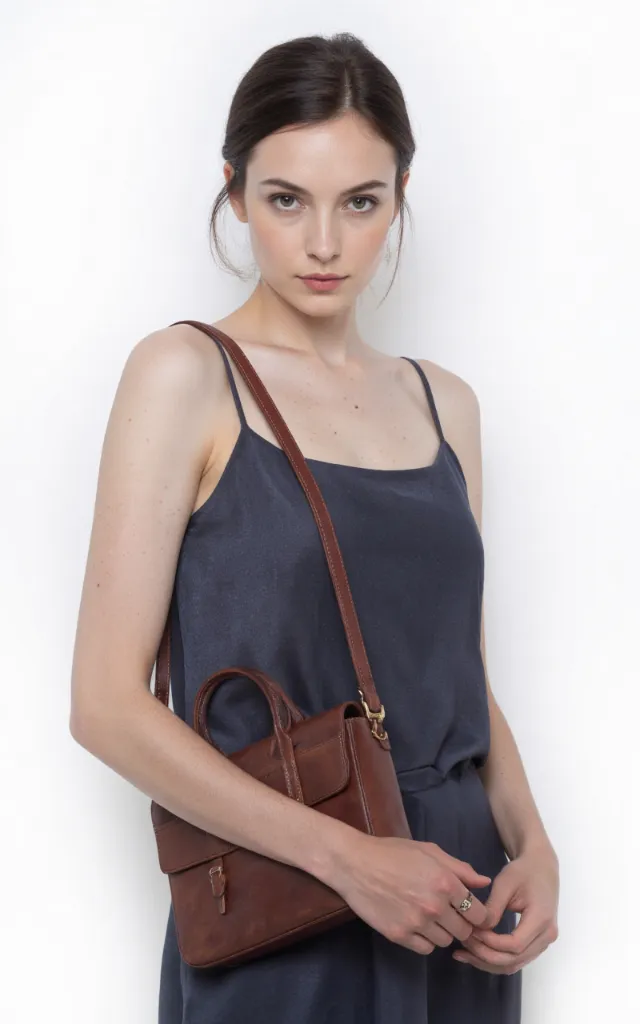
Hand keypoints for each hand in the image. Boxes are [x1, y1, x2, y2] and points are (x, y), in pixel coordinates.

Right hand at [330, 834, 492, 954]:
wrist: (354, 863)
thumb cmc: (393, 853)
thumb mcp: (429, 851)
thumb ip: (459, 868)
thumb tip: (484, 882)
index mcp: (445, 882)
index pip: (479, 913)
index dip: (477, 913)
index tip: (469, 911)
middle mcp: (435, 905)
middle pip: (464, 931)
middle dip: (460, 923)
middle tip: (448, 912)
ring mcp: (416, 923)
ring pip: (445, 941)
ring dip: (442, 931)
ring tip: (428, 915)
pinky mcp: (399, 935)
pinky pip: (425, 948)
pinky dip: (424, 939)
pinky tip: (416, 924)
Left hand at [452, 843, 559, 973]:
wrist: (541, 868)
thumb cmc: (523, 871)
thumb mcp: (505, 883)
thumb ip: (493, 907)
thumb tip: (478, 929)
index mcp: (541, 918)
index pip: (515, 944)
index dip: (490, 943)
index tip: (470, 931)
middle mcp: (546, 936)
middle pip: (514, 959)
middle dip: (485, 955)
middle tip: (461, 944)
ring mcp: (543, 943)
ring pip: (513, 965)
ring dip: (487, 962)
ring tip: (463, 953)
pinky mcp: (536, 944)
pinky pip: (515, 960)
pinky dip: (494, 960)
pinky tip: (474, 954)